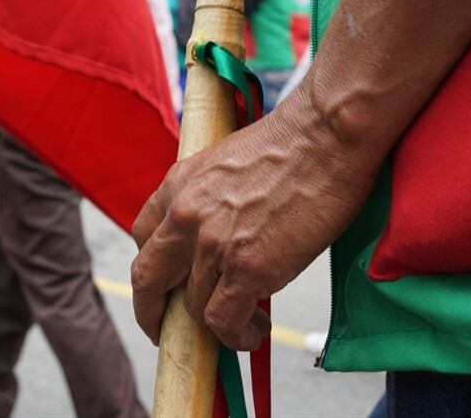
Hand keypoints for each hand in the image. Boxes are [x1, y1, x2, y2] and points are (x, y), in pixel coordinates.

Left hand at [131, 91, 375, 350]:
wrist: (327, 135)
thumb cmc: (294, 145)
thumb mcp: (227, 161)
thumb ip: (209, 198)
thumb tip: (220, 235)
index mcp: (178, 184)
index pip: (143, 237)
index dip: (153, 270)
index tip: (165, 287)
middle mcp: (186, 215)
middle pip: (147, 280)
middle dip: (152, 313)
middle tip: (166, 332)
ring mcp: (214, 244)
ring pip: (193, 307)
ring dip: (216, 325)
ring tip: (246, 323)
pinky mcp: (247, 267)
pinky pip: (224, 321)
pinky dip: (236, 336)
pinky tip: (254, 332)